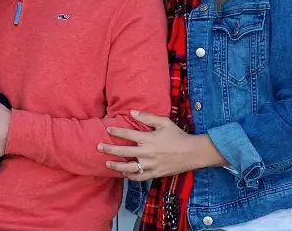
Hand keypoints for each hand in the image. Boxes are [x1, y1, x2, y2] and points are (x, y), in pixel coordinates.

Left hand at [98, 110, 224, 178]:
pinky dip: (131, 176)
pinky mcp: (155, 174)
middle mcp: (147, 153)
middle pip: (124, 152)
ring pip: (130, 167)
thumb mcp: (164, 122)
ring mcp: (151, 165)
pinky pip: (140, 177)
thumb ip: (147, 117)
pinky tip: (124, 174)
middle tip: (98, 147)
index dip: (116, 131)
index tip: (107, 129)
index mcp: (148, 139)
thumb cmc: (177, 136)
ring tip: (107, 164)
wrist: (192, 153)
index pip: (127, 134)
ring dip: (117, 166)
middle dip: (109, 149)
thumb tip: (132, 113)